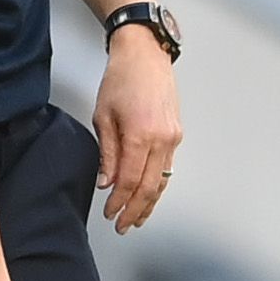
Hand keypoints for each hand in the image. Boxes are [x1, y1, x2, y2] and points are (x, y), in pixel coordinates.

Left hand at [93, 30, 180, 231]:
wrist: (146, 54)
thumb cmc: (121, 79)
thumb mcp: (103, 116)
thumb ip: (107, 154)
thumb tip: (107, 183)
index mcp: (141, 134)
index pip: (130, 181)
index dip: (119, 202)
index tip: (110, 213)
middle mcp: (162, 139)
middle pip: (150, 187)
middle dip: (135, 210)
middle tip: (122, 226)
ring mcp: (173, 137)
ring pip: (162, 181)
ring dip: (149, 203)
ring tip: (136, 219)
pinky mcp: (177, 134)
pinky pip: (168, 168)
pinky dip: (157, 185)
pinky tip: (148, 195)